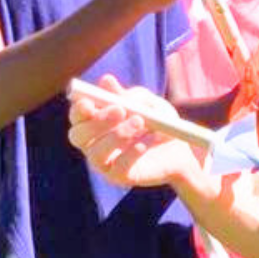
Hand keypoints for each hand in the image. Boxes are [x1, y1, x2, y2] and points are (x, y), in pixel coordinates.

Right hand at [68, 74, 197, 187]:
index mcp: (96, 120)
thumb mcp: (149, 103)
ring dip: (117, 135)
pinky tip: (145, 144)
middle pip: (78, 135)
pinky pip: (117, 167)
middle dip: (96, 122)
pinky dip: (131, 153)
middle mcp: (94, 142)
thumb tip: (106, 81)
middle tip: (120, 110)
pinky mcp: (119, 177)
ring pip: (96, 153)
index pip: (77, 116)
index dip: (78, 109)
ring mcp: (104, 162)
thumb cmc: (160, 121)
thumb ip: (129, 95)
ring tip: (141, 122)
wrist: (181, 148)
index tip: (89, 102)